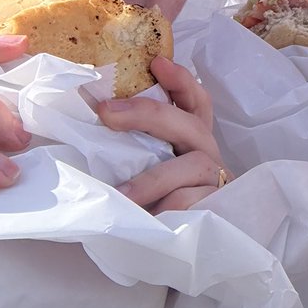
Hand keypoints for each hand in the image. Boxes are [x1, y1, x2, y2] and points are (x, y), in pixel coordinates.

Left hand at [96, 55, 228, 213]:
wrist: (192, 246)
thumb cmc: (162, 201)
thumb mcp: (146, 167)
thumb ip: (133, 147)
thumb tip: (93, 121)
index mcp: (190, 138)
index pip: (194, 100)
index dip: (180, 79)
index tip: (156, 62)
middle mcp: (205, 152)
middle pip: (188, 123)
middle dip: (148, 113)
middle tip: (108, 113)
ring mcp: (213, 179)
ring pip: (191, 165)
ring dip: (153, 179)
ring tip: (122, 195)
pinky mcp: (215, 206)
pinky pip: (190, 201)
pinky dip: (166, 208)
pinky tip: (149, 219)